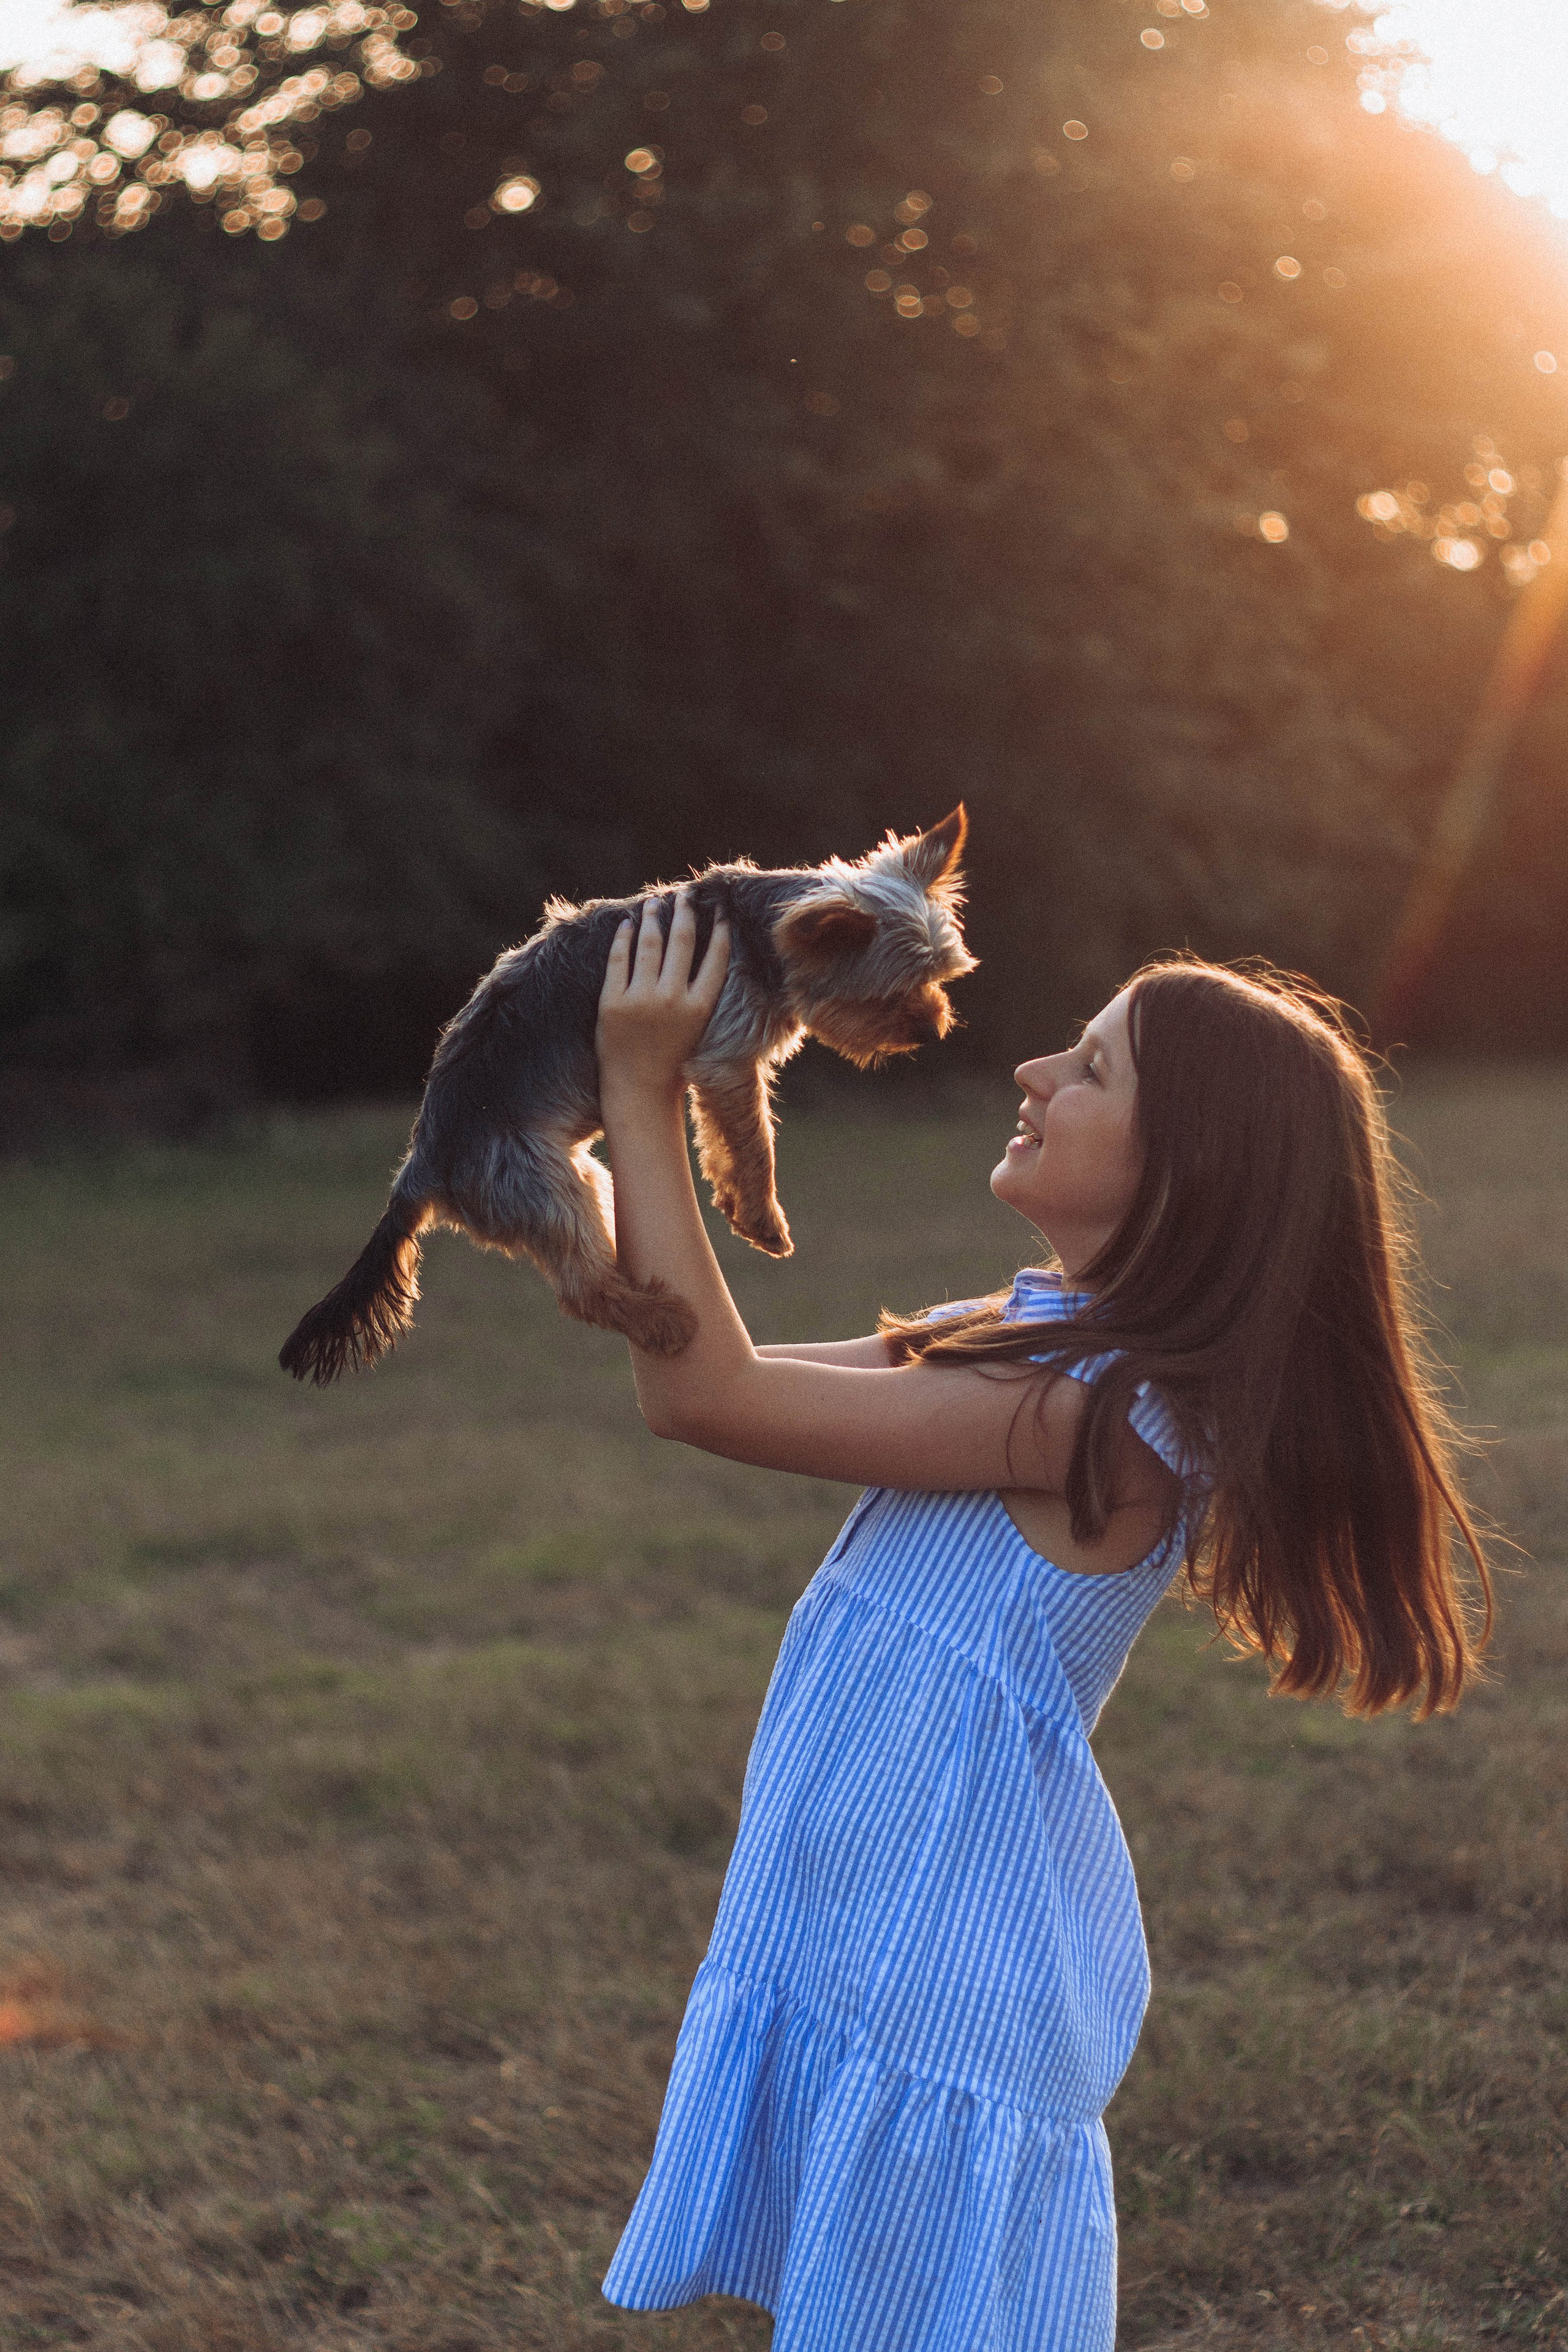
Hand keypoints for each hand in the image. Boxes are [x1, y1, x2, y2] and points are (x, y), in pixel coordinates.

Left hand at [596, 892, 730, 1100]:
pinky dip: (624, 938)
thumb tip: (699, 952)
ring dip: (654, 918)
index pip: (716, 957)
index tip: (720, 910)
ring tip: (655, 903)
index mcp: (700, 1007)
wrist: (638, 1089)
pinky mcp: (612, 1001)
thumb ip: (698, 993)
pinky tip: (627, 925)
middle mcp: (673, 999)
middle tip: (685, 895)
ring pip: (650, 944)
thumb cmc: (672, 1061)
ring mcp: (641, 999)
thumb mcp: (696, 1027)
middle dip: (685, 913)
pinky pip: (619, 959)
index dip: (720, 930)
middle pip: (682, 942)